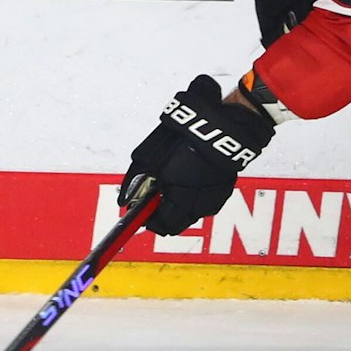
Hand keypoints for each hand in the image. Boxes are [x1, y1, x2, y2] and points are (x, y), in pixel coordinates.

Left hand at [118, 75, 275, 235]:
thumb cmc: (179, 141)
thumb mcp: (146, 160)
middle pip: (177, 225)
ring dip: (182, 207)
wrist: (215, 124)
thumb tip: (124, 202)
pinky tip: (192, 178)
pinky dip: (198, 196)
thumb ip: (134, 184)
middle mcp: (200, 204)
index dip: (148, 220)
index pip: (160, 226)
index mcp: (180, 200)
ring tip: (175, 184)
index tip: (142, 212)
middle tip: (156, 198)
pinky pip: (207, 201)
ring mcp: (216, 196)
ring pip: (194, 213)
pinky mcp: (226, 187)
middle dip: (164, 216)